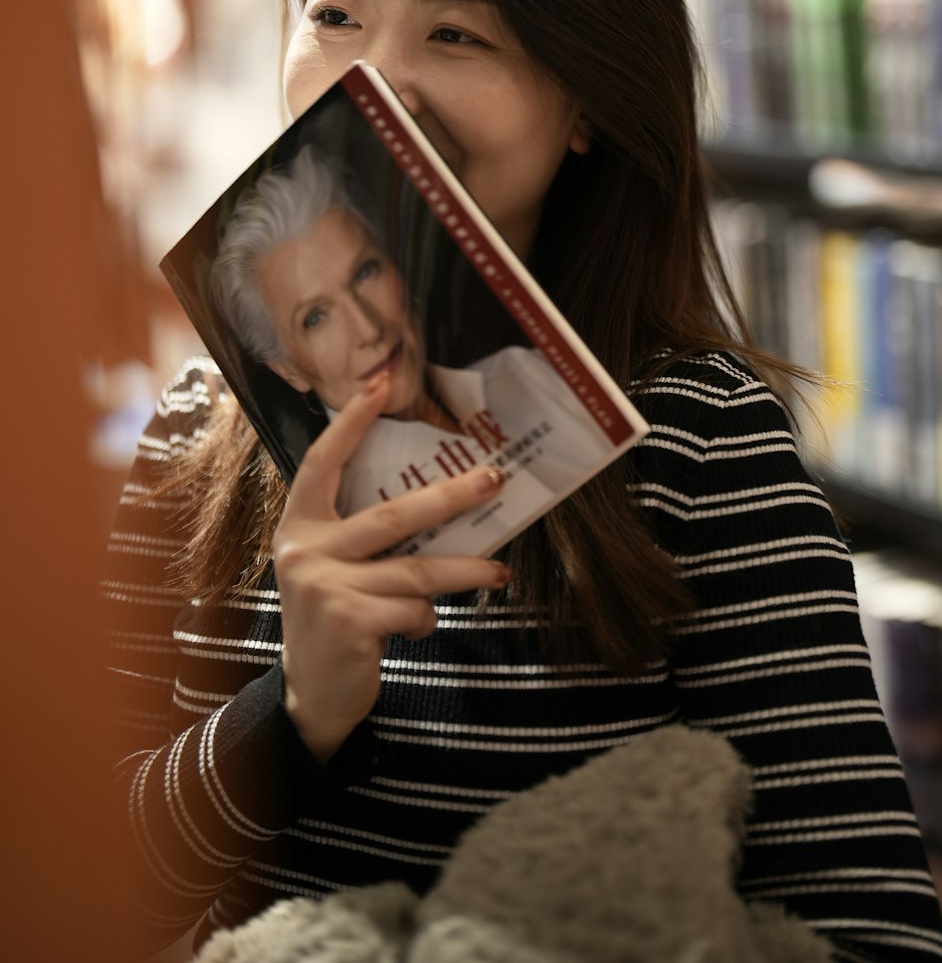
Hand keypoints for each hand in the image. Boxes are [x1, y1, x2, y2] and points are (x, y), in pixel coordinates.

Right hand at [272, 372, 511, 760]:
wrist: (311, 698)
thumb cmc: (334, 621)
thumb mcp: (334, 570)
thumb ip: (363, 538)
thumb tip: (440, 504)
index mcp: (300, 526)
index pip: (322, 462)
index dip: (351, 423)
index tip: (380, 384)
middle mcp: (306, 550)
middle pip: (394, 514)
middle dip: (451, 496)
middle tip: (494, 479)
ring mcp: (326, 587)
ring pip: (417, 569)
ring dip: (466, 571)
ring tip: (500, 573)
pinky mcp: (350, 621)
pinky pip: (414, 609)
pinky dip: (427, 619)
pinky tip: (418, 628)